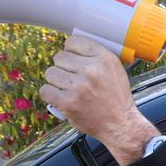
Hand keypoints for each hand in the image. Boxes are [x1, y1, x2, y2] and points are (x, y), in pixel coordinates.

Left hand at [40, 35, 158, 165]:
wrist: (120, 124)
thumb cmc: (116, 98)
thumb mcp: (115, 70)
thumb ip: (96, 56)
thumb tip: (71, 47)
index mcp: (105, 58)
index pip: (73, 42)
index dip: (70, 51)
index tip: (73, 61)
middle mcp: (92, 70)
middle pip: (59, 57)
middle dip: (63, 67)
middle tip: (71, 78)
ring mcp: (79, 87)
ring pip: (50, 73)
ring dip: (55, 81)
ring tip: (67, 89)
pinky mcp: (68, 102)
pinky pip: (45, 90)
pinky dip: (50, 95)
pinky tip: (60, 98)